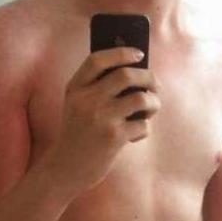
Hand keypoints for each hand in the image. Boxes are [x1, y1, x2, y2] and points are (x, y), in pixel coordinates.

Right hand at [46, 46, 160, 195]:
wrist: (66, 168)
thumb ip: (96, 88)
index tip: (139, 54)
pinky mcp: (113, 137)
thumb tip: (136, 72)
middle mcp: (87, 100)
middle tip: (155, 86)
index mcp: (75, 88)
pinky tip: (135, 134)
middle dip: (148, 77)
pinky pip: (143, 125)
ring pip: (141, 98)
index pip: (98, 60)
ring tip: (151, 108)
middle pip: (126, 75)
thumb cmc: (78, 134)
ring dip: (154, 102)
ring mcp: (101, 118)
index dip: (122, 53)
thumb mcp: (77, 106)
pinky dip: (145, 128)